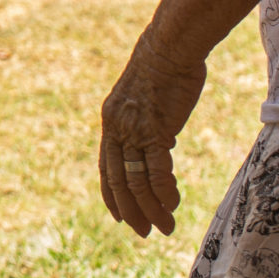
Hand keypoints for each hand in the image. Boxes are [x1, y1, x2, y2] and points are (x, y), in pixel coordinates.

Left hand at [98, 25, 205, 237]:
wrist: (170, 46)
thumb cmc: (164, 68)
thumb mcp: (146, 100)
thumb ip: (148, 125)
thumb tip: (162, 146)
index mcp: (110, 121)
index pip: (106, 167)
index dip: (111, 194)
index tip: (118, 216)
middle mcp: (117, 128)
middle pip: (118, 180)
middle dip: (131, 210)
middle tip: (144, 232)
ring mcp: (135, 130)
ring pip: (137, 180)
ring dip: (151, 208)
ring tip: (165, 227)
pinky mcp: (156, 130)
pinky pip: (157, 170)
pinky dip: (164, 191)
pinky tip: (172, 204)